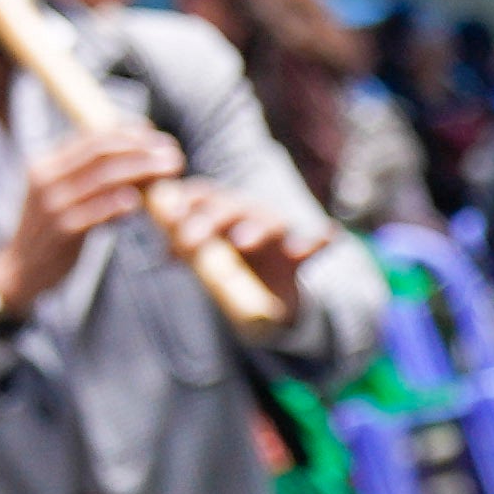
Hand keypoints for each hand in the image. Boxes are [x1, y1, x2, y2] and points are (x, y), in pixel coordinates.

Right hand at [0, 118, 182, 309]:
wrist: (20, 270)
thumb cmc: (51, 230)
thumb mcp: (63, 196)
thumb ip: (90, 177)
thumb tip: (136, 158)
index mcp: (46, 164)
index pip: (89, 137)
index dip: (125, 132)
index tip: (153, 133)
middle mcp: (46, 179)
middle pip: (100, 153)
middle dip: (140, 149)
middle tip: (172, 153)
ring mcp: (52, 205)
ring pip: (103, 179)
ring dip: (141, 171)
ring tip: (168, 171)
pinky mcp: (62, 231)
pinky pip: (96, 213)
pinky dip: (119, 203)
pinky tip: (140, 202)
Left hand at [178, 180, 331, 284]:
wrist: (266, 297)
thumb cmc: (230, 268)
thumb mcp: (204, 259)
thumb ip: (187, 252)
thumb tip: (164, 255)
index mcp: (222, 211)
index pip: (204, 195)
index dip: (189, 201)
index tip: (172, 215)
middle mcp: (249, 215)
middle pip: (232, 207)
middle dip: (211, 221)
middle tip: (190, 242)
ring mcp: (277, 234)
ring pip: (269, 223)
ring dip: (256, 230)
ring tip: (242, 242)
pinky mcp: (300, 255)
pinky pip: (316, 243)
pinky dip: (322, 238)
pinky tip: (329, 235)